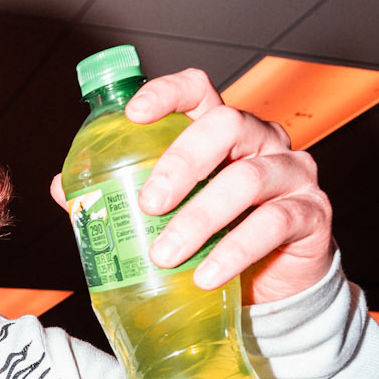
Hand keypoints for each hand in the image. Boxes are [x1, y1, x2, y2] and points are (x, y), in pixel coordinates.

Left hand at [50, 68, 333, 303]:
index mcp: (222, 131)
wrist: (274, 288)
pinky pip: (274, 223)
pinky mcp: (312, 213)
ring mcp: (292, 173)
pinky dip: (235, 250)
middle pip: (226, 125)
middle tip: (149, 204)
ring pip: (248, 178)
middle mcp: (261, 141)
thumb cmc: (217, 238)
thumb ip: (121, 196)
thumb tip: (66, 189)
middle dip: (181, 163)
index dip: (167, 93)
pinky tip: (207, 274)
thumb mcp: (170, 216)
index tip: (134, 115)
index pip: (199, 90)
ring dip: (201, 217)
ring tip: (165, 254)